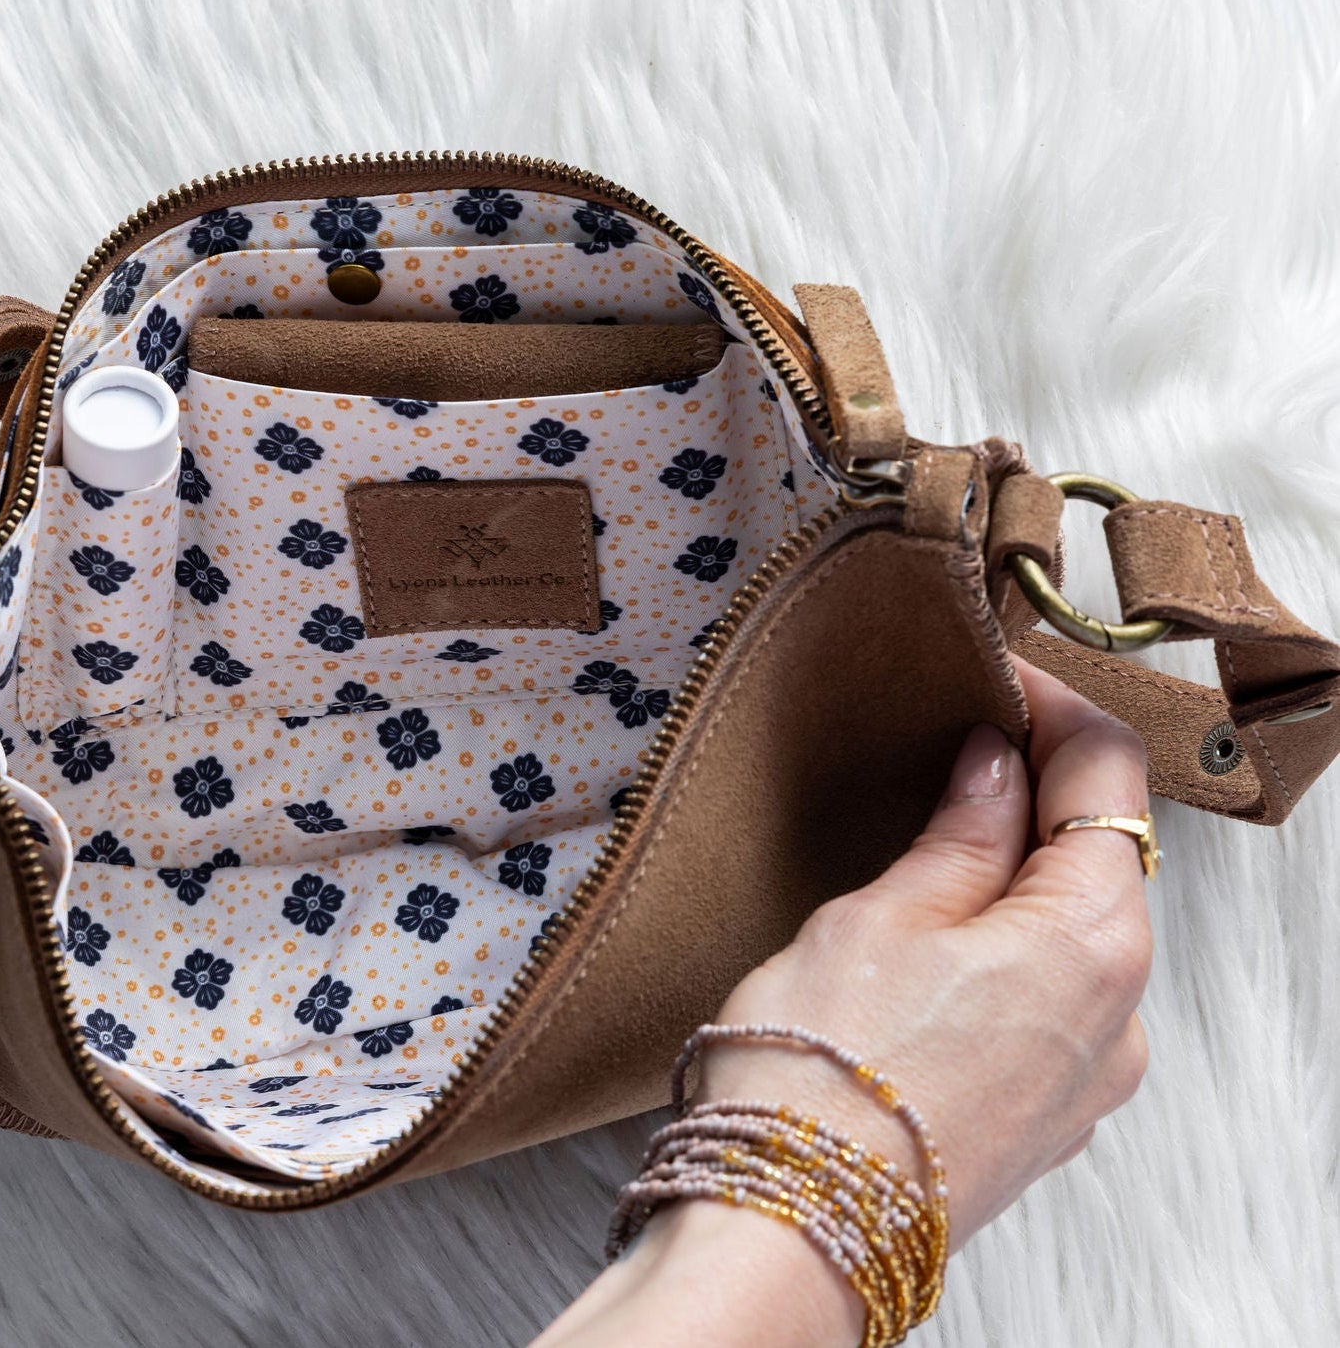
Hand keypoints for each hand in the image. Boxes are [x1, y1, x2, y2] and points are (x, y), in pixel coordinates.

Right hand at [537, 658, 1153, 1346]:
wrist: (784, 1229)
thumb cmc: (821, 1071)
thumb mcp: (881, 916)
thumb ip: (959, 832)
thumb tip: (997, 764)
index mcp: (1093, 939)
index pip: (1108, 775)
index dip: (1052, 705)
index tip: (993, 673)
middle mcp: (1118, 1014)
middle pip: (1099, 859)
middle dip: (1034, 791)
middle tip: (949, 748)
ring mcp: (1087, 1081)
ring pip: (1071, 936)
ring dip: (1015, 877)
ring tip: (925, 845)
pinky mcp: (1044, 1122)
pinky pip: (1046, 1005)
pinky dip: (1004, 952)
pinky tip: (929, 945)